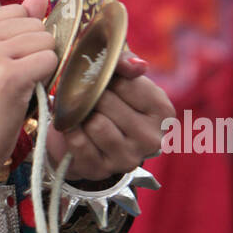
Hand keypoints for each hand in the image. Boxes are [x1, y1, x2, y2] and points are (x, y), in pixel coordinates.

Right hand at [0, 0, 56, 195]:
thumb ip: (15, 23)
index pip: (18, 11)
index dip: (21, 39)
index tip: (1, 64)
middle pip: (34, 24)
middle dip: (33, 51)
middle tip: (10, 80)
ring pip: (45, 41)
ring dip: (41, 66)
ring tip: (16, 88)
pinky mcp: (7, 75)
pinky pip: (49, 61)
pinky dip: (44, 80)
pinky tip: (24, 95)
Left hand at [46, 51, 174, 182]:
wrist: (90, 141)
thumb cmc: (110, 101)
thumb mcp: (121, 77)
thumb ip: (125, 62)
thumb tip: (136, 65)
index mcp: (162, 111)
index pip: (125, 82)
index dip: (103, 76)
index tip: (97, 78)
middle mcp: (151, 138)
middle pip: (106, 102)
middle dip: (89, 94)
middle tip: (84, 95)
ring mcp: (128, 158)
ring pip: (95, 123)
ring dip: (81, 114)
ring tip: (82, 112)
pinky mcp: (101, 170)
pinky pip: (78, 142)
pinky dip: (70, 130)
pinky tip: (74, 127)